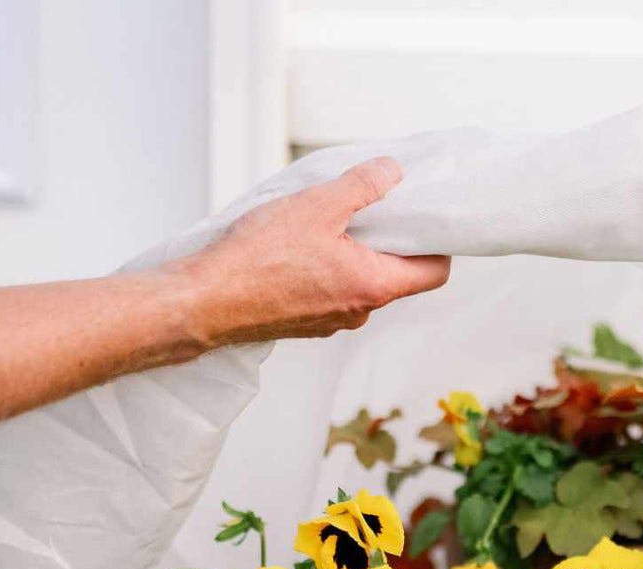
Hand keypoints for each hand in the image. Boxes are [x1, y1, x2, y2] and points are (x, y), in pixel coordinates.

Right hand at [174, 156, 449, 346]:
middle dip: (391, 241)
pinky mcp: (304, 321)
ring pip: (360, 282)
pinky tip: (301, 244)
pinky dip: (328, 268)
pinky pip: (331, 291)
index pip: (434, 273)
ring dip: (354, 253)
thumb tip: (392, 172)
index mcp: (374, 286)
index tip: (424, 217)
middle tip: (375, 208)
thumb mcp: (317, 206)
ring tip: (330, 221)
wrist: (204, 301)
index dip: (437, 243)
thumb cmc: (257, 260)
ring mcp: (331, 320)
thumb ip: (362, 186)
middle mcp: (358, 311)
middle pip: (397, 276)